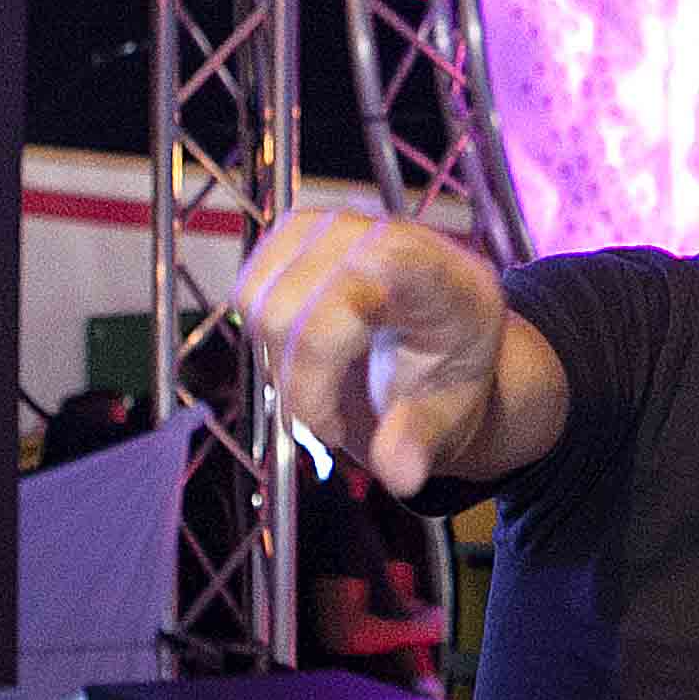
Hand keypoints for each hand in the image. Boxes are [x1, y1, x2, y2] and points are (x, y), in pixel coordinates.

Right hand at [232, 208, 506, 498]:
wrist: (443, 335)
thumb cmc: (449, 372)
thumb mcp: (451, 418)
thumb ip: (421, 441)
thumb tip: (400, 473)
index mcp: (445, 282)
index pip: (385, 272)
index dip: (333, 336)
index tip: (331, 420)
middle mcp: (390, 239)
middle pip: (297, 310)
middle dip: (302, 386)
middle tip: (330, 424)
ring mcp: (339, 226)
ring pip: (260, 302)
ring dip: (280, 361)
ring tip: (324, 384)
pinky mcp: (297, 229)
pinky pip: (247, 290)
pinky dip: (264, 334)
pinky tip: (305, 350)